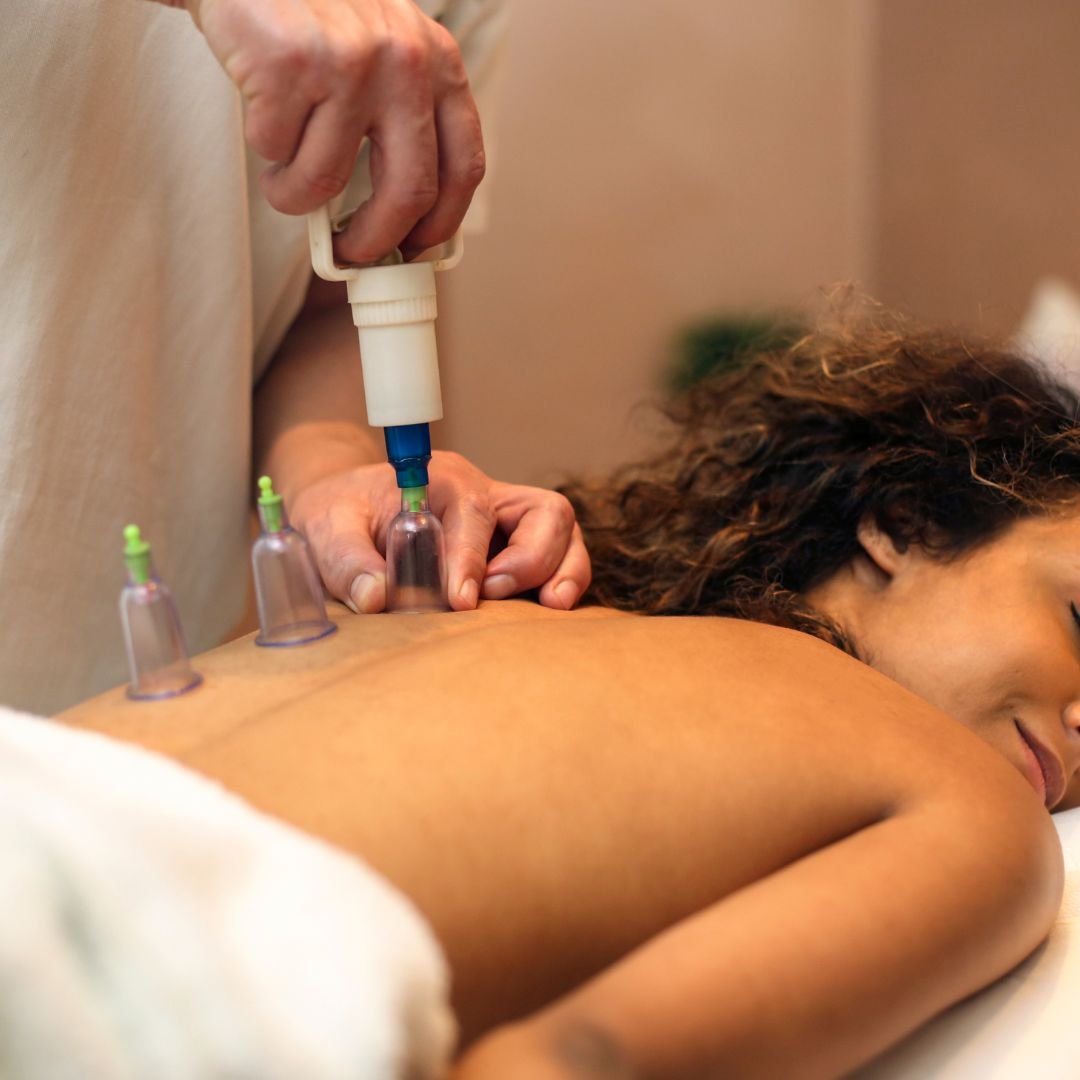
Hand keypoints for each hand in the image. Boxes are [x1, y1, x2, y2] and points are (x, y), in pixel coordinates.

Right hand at [170, 0, 484, 262]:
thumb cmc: (317, 18)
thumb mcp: (386, 54)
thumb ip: (404, 120)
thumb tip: (403, 223)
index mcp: (439, 64)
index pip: (464, 167)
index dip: (442, 223)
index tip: (416, 250)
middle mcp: (404, 62)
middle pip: (407, 192)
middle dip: (374, 240)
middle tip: (351, 253)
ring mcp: (349, 62)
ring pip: (324, 180)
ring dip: (295, 195)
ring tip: (282, 175)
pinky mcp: (291, 63)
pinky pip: (276, 150)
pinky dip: (265, 150)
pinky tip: (262, 116)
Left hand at [288, 452, 590, 612]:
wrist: (347, 508)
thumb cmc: (340, 513)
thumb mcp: (327, 528)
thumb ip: (346, 560)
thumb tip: (375, 597)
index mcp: (442, 480)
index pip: (474, 513)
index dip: (473, 557)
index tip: (461, 599)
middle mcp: (486, 495)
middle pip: (544, 512)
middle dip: (531, 558)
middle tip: (492, 596)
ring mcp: (507, 521)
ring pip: (563, 530)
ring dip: (562, 570)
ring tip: (547, 607)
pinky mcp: (515, 548)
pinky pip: (560, 558)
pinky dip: (564, 581)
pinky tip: (548, 611)